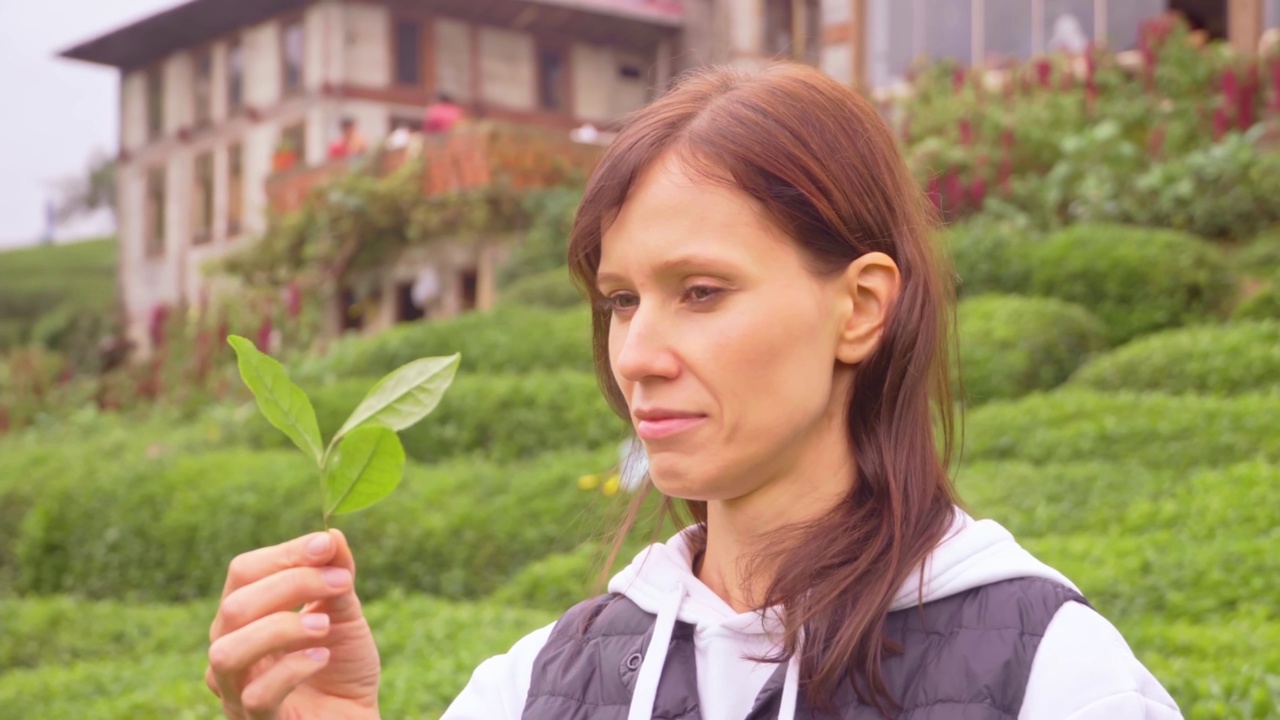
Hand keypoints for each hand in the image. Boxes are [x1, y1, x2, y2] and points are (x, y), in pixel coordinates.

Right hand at [207, 530, 380, 718]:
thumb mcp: (345, 613)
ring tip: (324, 626)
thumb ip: (336, 575)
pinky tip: (322, 658)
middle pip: (235, 606)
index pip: (243, 572)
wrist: (356, 718)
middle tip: (340, 584)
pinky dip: (292, 669)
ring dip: (281, 628)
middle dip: (291, 585)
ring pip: (228, 650)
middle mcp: (230, 649)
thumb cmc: (342, 667)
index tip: (325, 545)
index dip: (284, 554)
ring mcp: (237, 691)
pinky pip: (256, 695)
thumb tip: (332, 535)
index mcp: (246, 617)